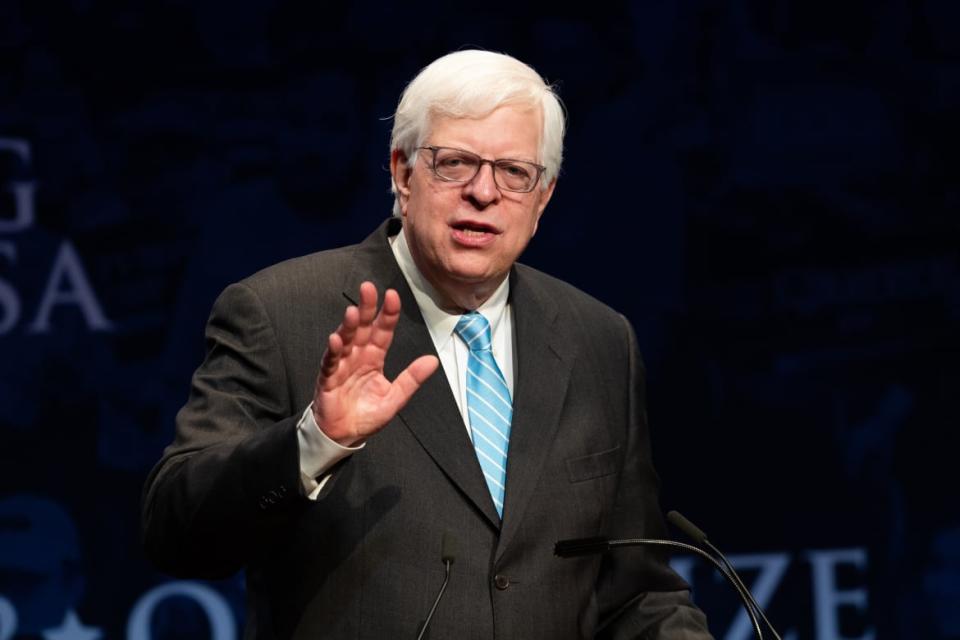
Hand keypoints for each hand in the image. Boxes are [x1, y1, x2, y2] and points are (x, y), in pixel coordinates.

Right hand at [313, 282, 438, 445]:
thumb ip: (412, 378)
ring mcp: (342, 366)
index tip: (392, 296)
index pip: (382, 331)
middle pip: (362, 328)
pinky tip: (336, 340)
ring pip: (345, 340)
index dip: (387, 314)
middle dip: (365, 308)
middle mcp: (357, 357)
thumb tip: (433, 360)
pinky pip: (331, 362)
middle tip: (368, 288)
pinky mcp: (328, 379)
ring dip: (348, 326)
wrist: (344, 435)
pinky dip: (333, 351)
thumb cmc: (367, 414)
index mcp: (374, 358)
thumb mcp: (395, 397)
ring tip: (352, 311)